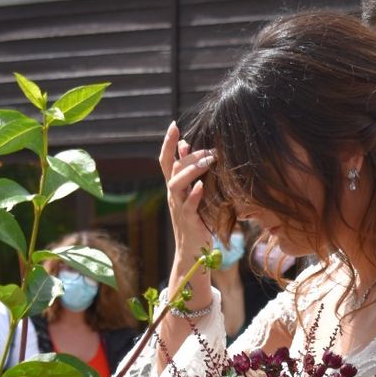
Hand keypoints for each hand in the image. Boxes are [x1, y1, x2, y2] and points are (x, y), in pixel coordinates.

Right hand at [159, 122, 215, 261]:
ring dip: (191, 170)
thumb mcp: (191, 192)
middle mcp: (173, 195)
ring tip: (208, 161)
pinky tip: (201, 186)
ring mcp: (179, 208)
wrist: (192, 251)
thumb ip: (188, 171)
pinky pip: (188, 206)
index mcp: (174, 187)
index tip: (174, 125)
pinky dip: (194, 195)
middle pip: (172, 169)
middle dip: (188, 155)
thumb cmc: (195, 219)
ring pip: (176, 184)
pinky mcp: (188, 221)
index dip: (168, 143)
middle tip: (209, 148)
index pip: (166, 161)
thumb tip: (186, 145)